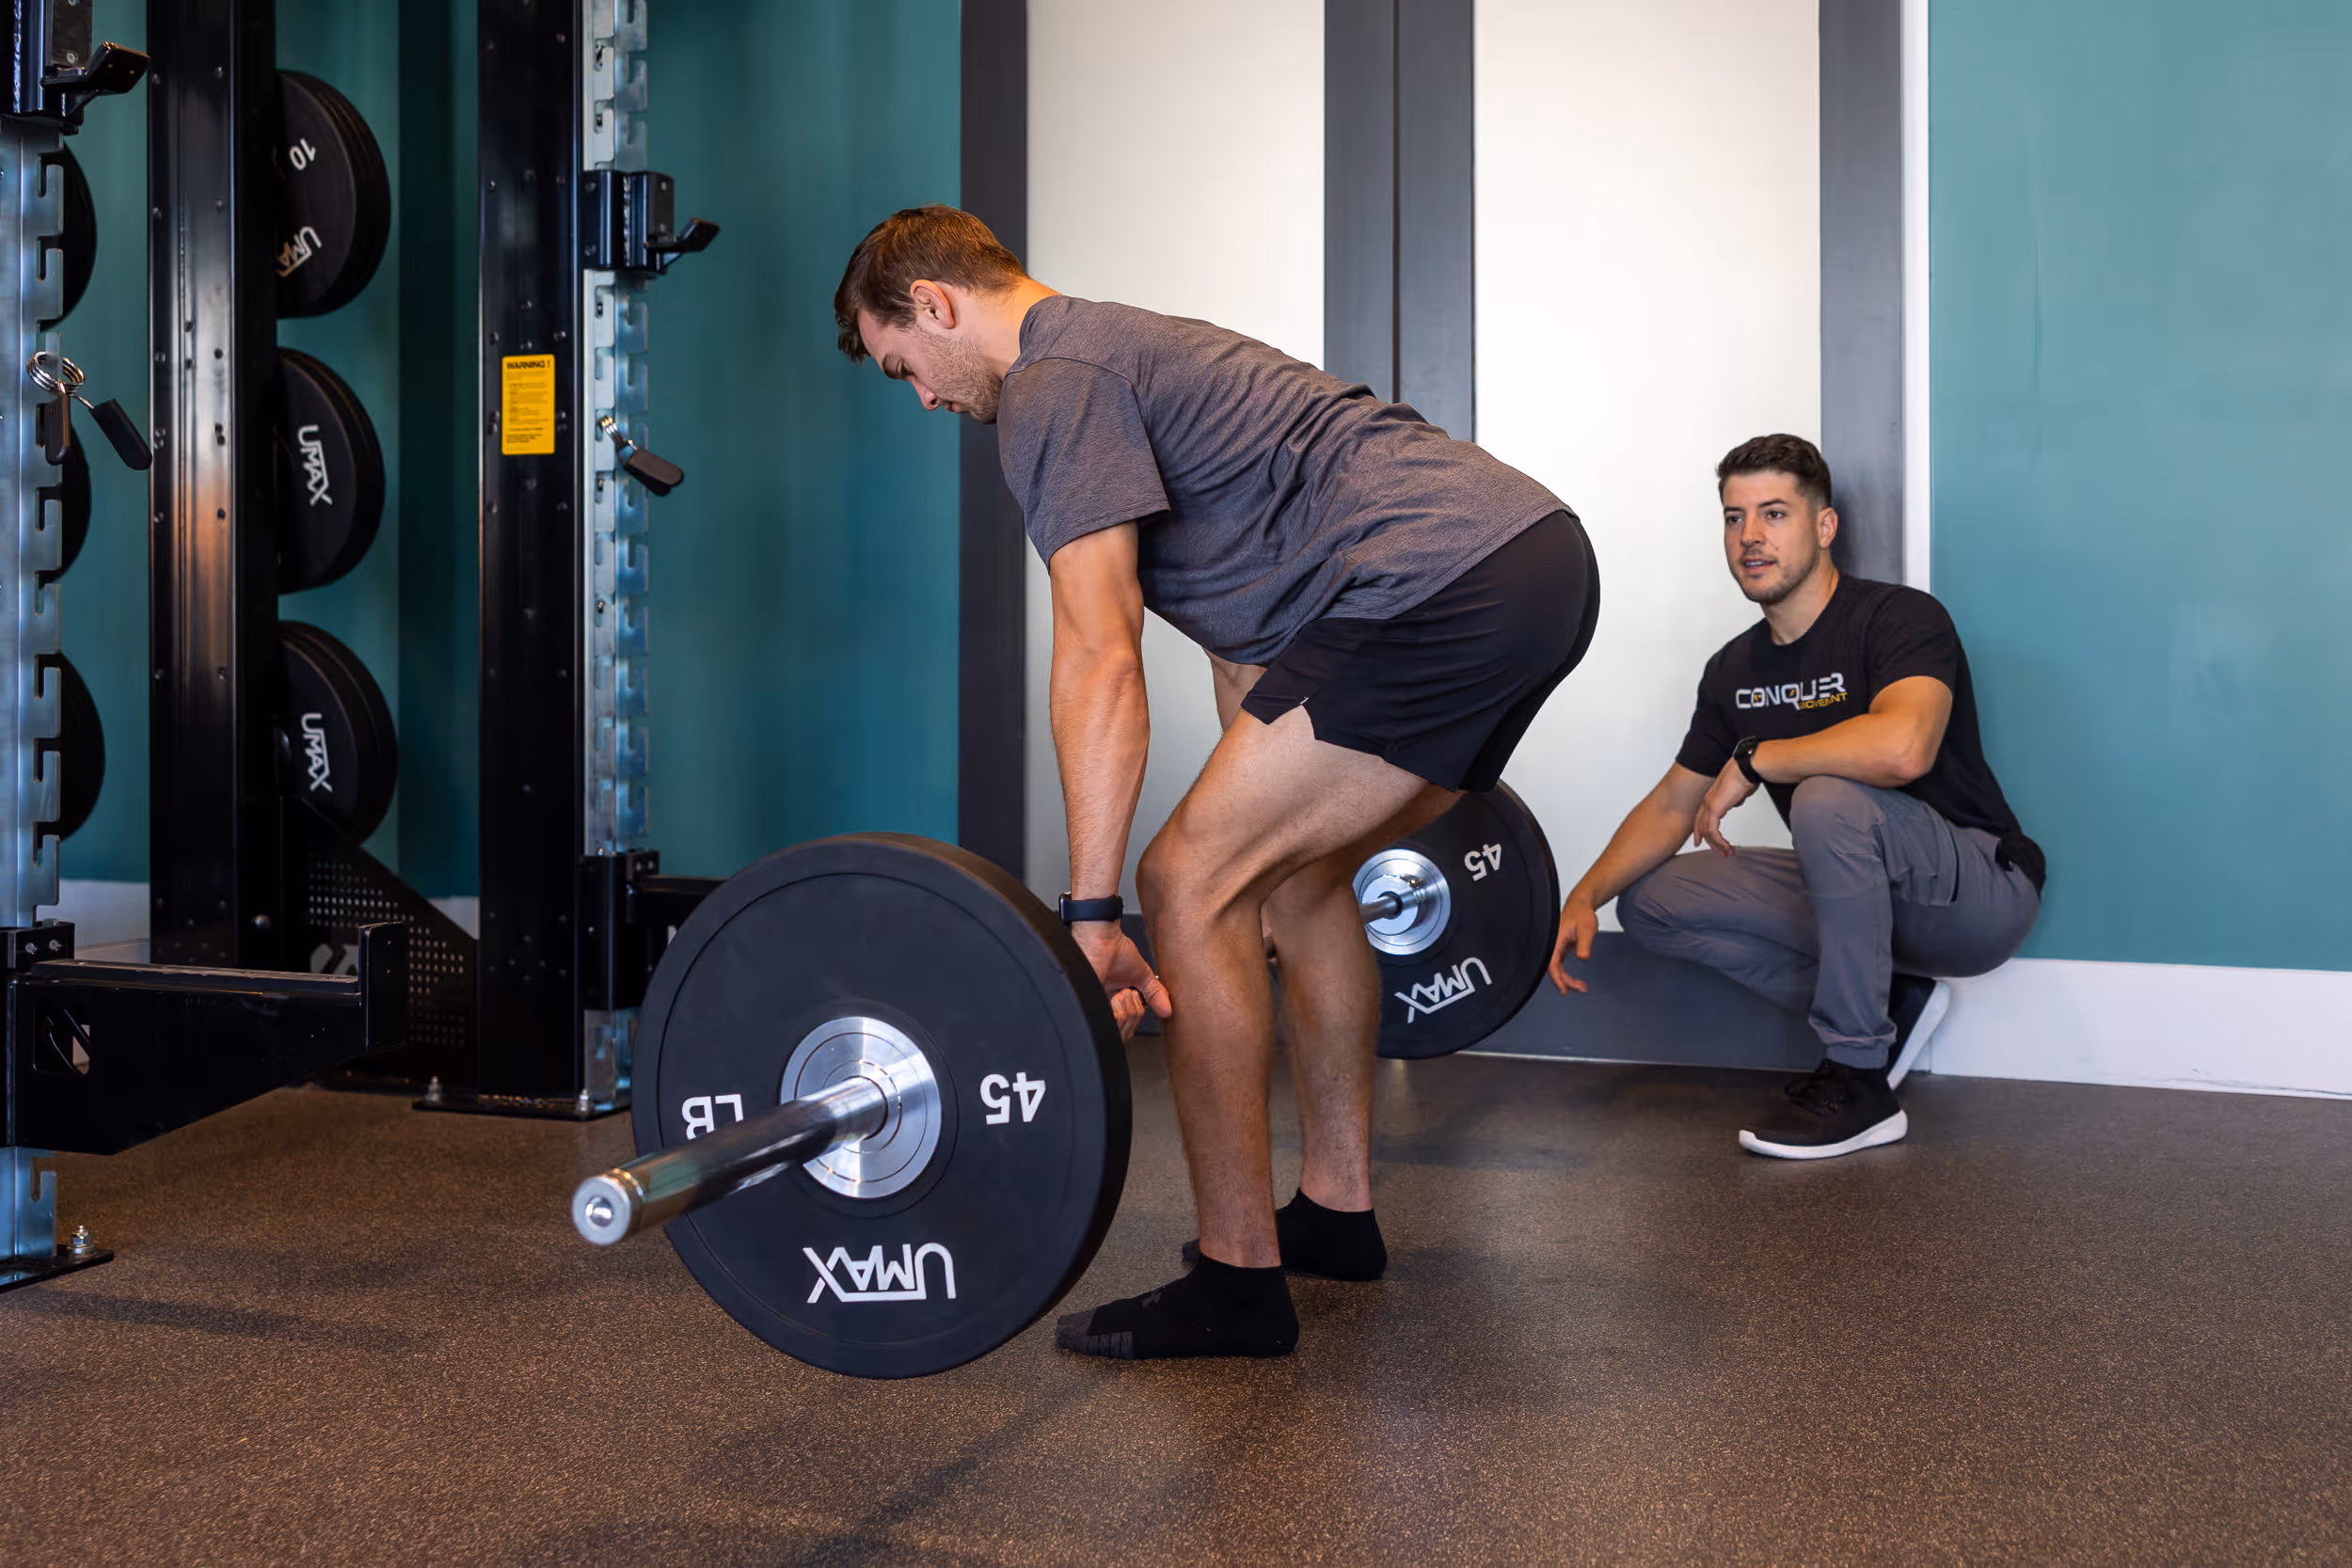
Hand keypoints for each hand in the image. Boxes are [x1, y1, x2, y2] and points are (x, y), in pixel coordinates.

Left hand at [1070, 923, 1172, 1040]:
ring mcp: (1097, 1007)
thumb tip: (1168, 1011)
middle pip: (1126, 1031)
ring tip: (1119, 991)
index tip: (1136, 996)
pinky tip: (1113, 996)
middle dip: (1134, 1012)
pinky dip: (1118, 1010)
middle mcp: (1105, 1006)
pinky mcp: (1092, 1005)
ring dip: (1126, 1007)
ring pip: (1120, 1028)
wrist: (1105, 939)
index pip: (1128, 1026)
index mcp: (1115, 1002)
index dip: (1137, 1017)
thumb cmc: (1117, 950)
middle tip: (1127, 992)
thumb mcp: (1142, 975)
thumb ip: (1156, 994)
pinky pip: (1110, 1023)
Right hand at [1549, 893, 1600, 994]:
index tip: (1564, 990)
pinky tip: (1576, 981)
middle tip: (1582, 989)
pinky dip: (1567, 975)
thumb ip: (1584, 944)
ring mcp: (1556, 948)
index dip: (1557, 978)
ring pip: (1557, 969)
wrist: (1580, 905)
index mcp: (1555, 940)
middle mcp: (1553, 945)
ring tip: (1583, 987)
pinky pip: (1560, 966)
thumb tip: (1583, 958)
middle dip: (1566, 982)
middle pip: (1554, 969)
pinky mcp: (1560, 949)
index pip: (1552, 963)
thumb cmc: (1582, 914)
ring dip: (1568, 980)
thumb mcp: (1587, 929)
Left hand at [1692, 757, 1758, 857]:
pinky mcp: (1714, 809)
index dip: (1701, 831)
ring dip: (1717, 845)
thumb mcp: (1739, 792)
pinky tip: (1726, 847)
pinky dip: (1719, 841)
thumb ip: (1735, 799)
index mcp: (1712, 798)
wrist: (1746, 769)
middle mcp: (1707, 802)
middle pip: (1702, 827)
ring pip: (1707, 831)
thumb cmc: (1745, 776)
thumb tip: (1736, 802)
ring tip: (1727, 853)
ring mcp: (1709, 806)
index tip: (1703, 842)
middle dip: (1711, 843)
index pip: (1702, 819)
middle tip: (1721, 853)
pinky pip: (1712, 831)